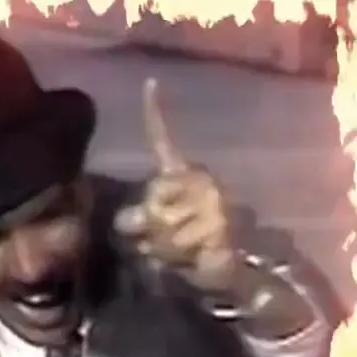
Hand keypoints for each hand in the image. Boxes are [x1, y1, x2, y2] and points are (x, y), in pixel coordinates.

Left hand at [114, 78, 234, 287]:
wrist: (227, 271)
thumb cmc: (187, 247)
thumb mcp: (152, 233)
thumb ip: (136, 222)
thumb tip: (131, 221)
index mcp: (181, 175)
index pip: (163, 143)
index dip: (154, 115)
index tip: (149, 83)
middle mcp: (199, 179)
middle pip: (152, 196)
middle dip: (146, 227)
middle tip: (160, 241)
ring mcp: (212, 199)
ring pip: (163, 222)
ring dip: (161, 247)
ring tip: (179, 252)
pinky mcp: (219, 223)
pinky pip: (181, 240)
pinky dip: (178, 257)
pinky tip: (192, 256)